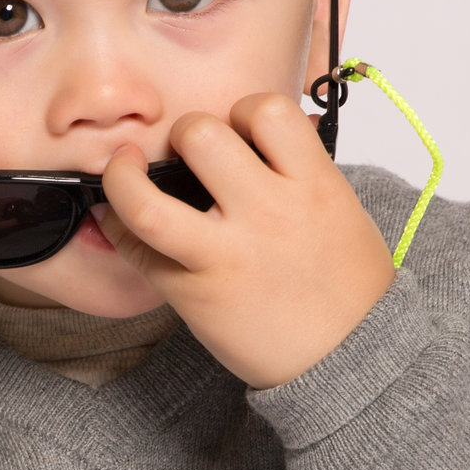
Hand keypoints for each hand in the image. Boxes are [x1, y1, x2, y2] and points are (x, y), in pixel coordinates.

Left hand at [96, 92, 394, 387]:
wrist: (351, 358)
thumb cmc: (349, 287)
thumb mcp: (342, 211)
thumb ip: (301, 172)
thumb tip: (259, 139)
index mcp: (313, 185)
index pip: (267, 111)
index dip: (243, 111)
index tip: (237, 128)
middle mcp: (268, 213)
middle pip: (200, 136)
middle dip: (185, 133)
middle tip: (185, 152)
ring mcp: (227, 254)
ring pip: (147, 199)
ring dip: (124, 177)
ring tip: (124, 170)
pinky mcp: (196, 292)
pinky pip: (138, 250)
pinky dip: (118, 226)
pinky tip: (119, 219)